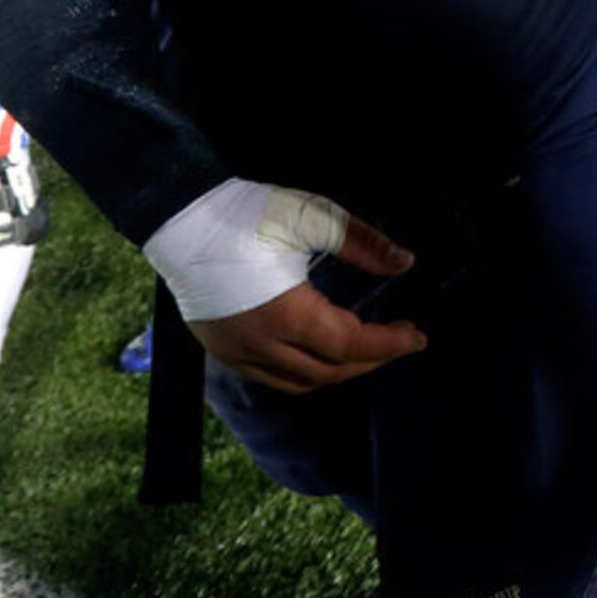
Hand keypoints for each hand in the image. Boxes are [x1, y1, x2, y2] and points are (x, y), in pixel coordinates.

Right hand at [151, 182, 424, 393]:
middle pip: (328, 372)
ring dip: (338, 371)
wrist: (179, 219)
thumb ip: (361, 243)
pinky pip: (271, 376)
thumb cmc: (246, 214)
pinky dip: (304, 372)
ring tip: (366, 348)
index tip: (418, 337)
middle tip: (401, 339)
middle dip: (371, 359)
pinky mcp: (221, 350)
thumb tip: (405, 262)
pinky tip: (318, 352)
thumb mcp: (310, 218)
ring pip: (299, 383)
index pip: (349, 346)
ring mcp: (236, 353)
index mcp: (285, 315)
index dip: (388, 345)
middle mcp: (260, 346)